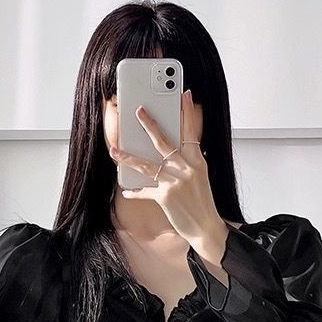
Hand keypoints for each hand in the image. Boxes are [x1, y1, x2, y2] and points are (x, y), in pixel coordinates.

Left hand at [110, 88, 225, 244]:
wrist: (206, 228)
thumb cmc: (202, 203)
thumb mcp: (200, 178)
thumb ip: (188, 163)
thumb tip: (172, 152)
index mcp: (198, 162)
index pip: (192, 132)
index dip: (188, 112)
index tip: (185, 94)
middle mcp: (187, 169)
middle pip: (164, 142)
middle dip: (149, 125)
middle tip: (138, 111)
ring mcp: (175, 182)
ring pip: (147, 165)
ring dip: (128, 157)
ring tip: (114, 150)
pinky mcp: (165, 197)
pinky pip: (144, 191)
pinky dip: (134, 192)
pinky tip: (126, 190)